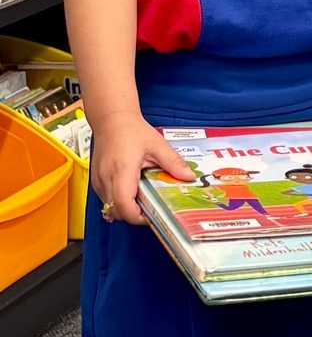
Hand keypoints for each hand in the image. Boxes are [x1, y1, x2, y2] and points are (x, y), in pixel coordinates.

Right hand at [91, 110, 195, 224]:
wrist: (111, 121)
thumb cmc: (131, 131)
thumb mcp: (158, 145)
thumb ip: (173, 163)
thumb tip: (189, 177)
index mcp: (122, 170)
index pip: (124, 204)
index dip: (138, 216)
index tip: (153, 215)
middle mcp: (106, 178)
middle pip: (117, 211)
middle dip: (135, 215)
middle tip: (153, 209)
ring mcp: (99, 181)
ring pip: (110, 207)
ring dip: (127, 209)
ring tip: (144, 199)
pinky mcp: (96, 182)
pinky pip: (106, 200)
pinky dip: (119, 202)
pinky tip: (133, 192)